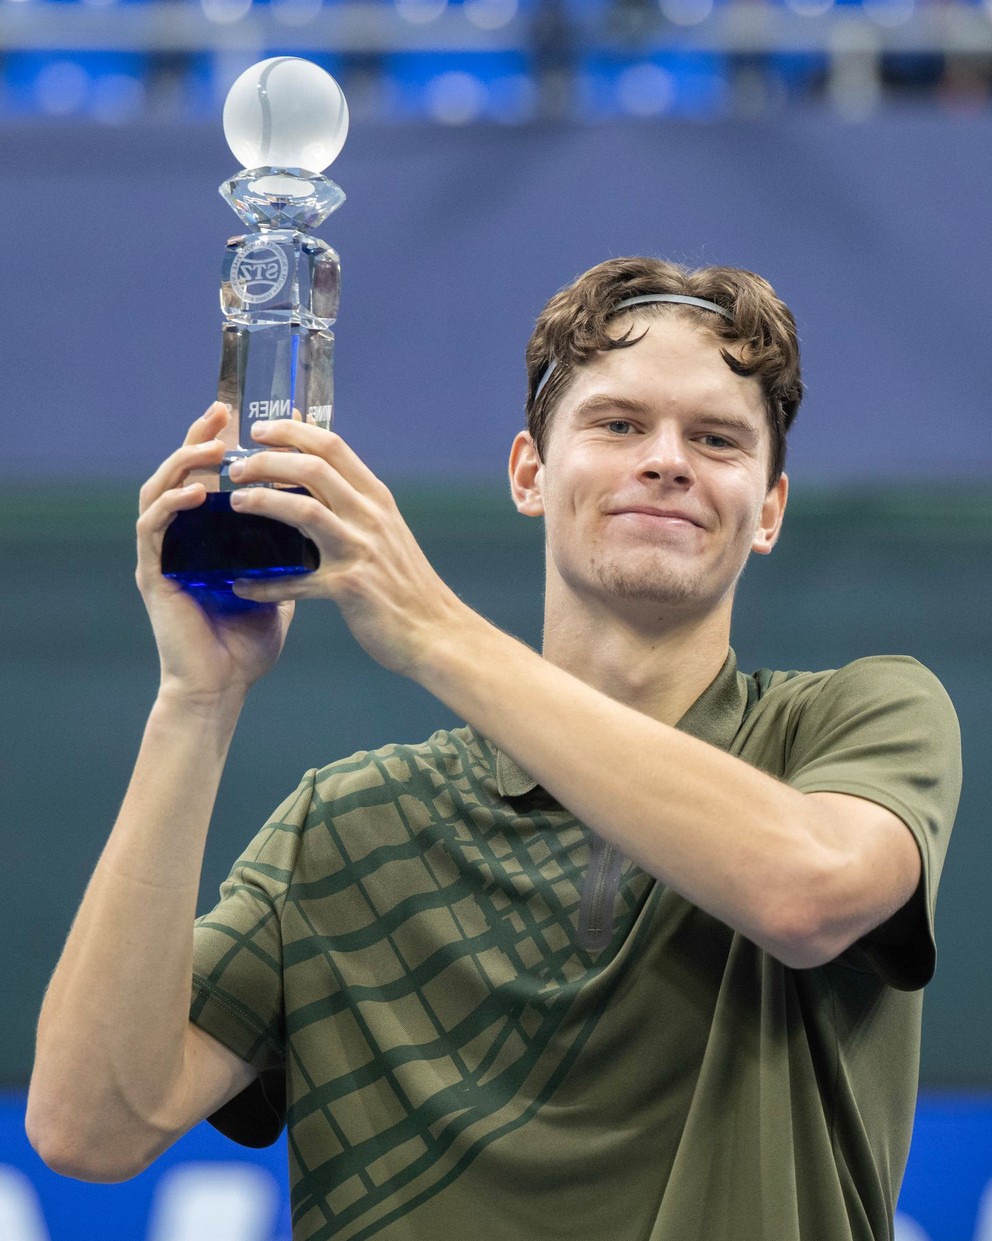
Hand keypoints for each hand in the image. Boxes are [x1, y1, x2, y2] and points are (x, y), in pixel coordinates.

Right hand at [136, 403, 293, 703]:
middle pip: (182, 471)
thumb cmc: (247, 644)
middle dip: (201, 437)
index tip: (254, 419)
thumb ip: (289, 556)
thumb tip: (324, 527)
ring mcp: (163, 553)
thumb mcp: (279, 589)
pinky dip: (173, 503)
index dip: (227, 444)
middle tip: (222, 412)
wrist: (222, 689)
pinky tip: (199, 492)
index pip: (213, 476)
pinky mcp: (153, 573)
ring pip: (160, 489)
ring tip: (212, 446)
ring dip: (184, 461)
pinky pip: (154, 527)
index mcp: (207, 537)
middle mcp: (180, 538)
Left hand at [221, 419, 466, 678]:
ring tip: (235, 502)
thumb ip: (355, 503)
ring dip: (263, 501)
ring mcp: (361, 550)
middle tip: (235, 467)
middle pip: (312, 468)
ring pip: (304, 510)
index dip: (290, 431)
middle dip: (266, 460)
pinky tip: (242, 586)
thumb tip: (318, 475)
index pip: (331, 445)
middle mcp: (370, 516)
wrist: (435, 632)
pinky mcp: (349, 587)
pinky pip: (297, 581)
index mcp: (376, 498)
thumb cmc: (404, 583)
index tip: (259, 428)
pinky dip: (266, 584)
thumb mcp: (385, 531)